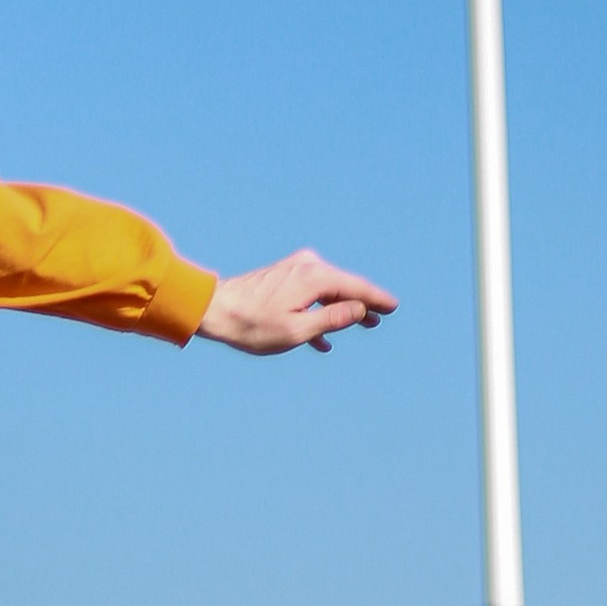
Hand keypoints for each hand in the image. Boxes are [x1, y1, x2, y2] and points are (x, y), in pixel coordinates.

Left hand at [198, 251, 396, 355]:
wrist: (212, 309)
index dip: (377, 299)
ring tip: (361, 325)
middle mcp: (308, 266)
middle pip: (344, 286)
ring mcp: (294, 270)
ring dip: (342, 309)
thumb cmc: (252, 324)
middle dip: (363, 304)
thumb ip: (332, 319)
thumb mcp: (297, 330)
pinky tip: (323, 339)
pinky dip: (319, 313)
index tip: (394, 307)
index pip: (356, 288)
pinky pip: (310, 295)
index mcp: (315, 278)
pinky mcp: (282, 277)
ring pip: (327, 291)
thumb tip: (360, 310)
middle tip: (381, 319)